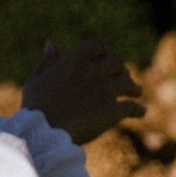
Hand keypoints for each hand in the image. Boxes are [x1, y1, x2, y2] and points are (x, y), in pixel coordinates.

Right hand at [20, 38, 139, 145]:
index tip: (105, 57)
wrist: (44, 133)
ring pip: (128, 83)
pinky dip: (138, 109)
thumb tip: (51, 43)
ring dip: (133, 87)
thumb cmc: (35, 108)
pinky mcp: (113, 110)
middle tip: (123, 76)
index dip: (103, 50)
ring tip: (136, 92)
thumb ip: (46, 61)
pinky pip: (132, 107)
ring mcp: (106, 90)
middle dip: (120, 69)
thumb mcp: (36, 80)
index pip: (97, 45)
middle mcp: (93, 71)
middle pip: (117, 62)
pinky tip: (140, 112)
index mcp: (74, 59)